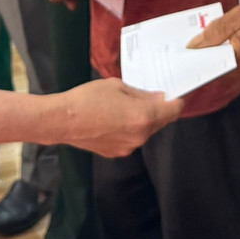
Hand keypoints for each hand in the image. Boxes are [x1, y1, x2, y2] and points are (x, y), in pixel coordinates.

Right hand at [57, 79, 183, 156]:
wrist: (62, 120)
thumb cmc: (87, 99)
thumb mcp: (118, 86)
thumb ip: (142, 94)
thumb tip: (157, 98)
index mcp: (143, 117)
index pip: (173, 111)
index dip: (177, 101)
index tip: (177, 95)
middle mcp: (140, 135)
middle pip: (161, 122)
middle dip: (159, 109)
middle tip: (151, 95)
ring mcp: (129, 146)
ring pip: (146, 131)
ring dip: (144, 119)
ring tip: (126, 106)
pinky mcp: (117, 152)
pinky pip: (132, 138)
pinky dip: (130, 129)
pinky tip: (115, 118)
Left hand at [186, 0, 239, 88]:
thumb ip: (215, 31)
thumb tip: (194, 46)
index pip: (208, 67)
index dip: (193, 62)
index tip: (181, 56)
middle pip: (216, 74)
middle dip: (203, 64)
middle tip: (191, 52)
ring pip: (228, 75)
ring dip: (217, 64)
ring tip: (207, 49)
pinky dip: (231, 64)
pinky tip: (227, 50)